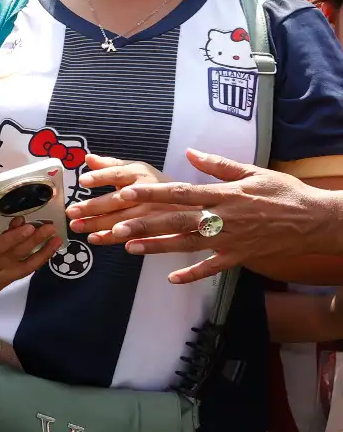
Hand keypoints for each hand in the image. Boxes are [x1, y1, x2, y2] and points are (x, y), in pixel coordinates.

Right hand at [0, 218, 59, 293]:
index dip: (14, 238)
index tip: (30, 226)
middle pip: (13, 257)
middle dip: (34, 242)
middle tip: (50, 228)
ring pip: (22, 269)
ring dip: (42, 255)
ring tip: (56, 241)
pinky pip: (20, 274)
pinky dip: (34, 262)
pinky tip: (45, 251)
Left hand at [77, 149, 342, 283]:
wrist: (316, 220)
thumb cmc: (284, 192)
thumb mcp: (253, 172)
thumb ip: (218, 165)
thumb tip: (189, 153)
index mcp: (224, 194)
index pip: (180, 193)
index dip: (151, 194)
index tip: (125, 193)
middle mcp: (223, 218)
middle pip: (176, 221)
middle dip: (144, 224)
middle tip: (115, 227)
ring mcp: (230, 240)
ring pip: (187, 245)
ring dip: (158, 247)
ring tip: (130, 248)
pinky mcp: (240, 256)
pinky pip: (212, 268)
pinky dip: (192, 274)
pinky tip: (172, 279)